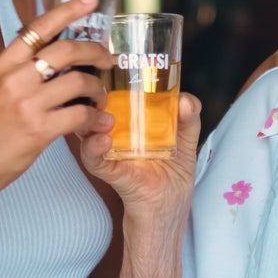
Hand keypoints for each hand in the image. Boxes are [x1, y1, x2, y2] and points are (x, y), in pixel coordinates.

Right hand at [0, 0, 113, 197]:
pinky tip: (92, 120)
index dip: (69, 9)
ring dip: (97, 90)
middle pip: (68, 50)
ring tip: (99, 97)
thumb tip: (61, 55)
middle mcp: (14, 78)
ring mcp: (26, 104)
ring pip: (79, 83)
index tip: (92, 0)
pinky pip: (80, 115)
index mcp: (3, 63)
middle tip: (107, 59)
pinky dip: (93, 116)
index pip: (40, 27)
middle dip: (95, 52)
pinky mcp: (38, 130)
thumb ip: (23, 69)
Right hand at [80, 91, 200, 222]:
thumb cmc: (173, 174)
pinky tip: (102, 140)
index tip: (118, 66)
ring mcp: (110, 151)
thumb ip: (189, 119)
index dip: (112, 79)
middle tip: (104, 88)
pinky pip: (95, 159)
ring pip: (88, 129)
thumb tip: (185, 101)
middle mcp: (117, 132)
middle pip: (97, 108)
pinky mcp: (110, 172)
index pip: (117, 95)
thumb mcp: (186, 141)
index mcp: (133, 120)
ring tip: (105, 117)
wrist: (169, 211)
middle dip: (95, 96)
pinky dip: (94, 148)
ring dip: (91, 120)